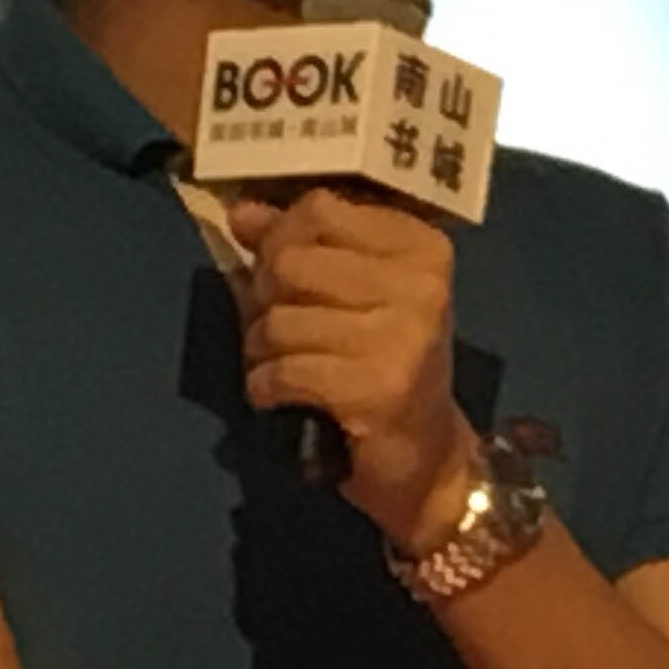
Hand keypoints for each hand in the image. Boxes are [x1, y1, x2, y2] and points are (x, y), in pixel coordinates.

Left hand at [229, 187, 473, 548]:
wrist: (426, 460)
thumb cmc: (384, 368)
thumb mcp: (352, 295)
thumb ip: (299, 248)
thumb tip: (243, 212)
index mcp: (421, 248)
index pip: (320, 208)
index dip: (280, 236)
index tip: (279, 270)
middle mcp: (421, 285)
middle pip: (292, 260)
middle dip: (265, 298)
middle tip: (280, 329)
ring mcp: (403, 336)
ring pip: (279, 319)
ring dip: (261, 350)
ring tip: (283, 367)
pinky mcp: (377, 388)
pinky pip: (282, 370)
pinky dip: (266, 387)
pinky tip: (282, 397)